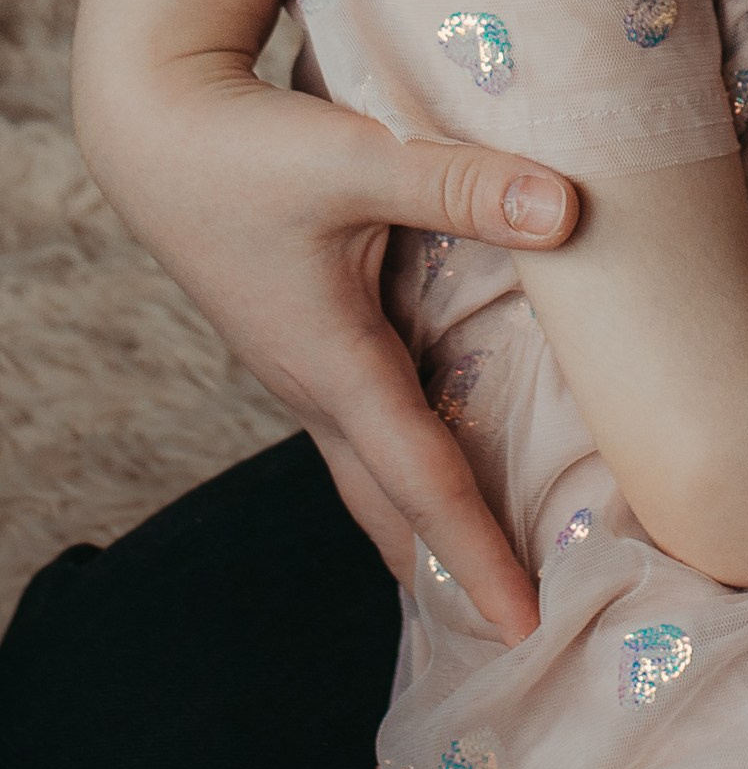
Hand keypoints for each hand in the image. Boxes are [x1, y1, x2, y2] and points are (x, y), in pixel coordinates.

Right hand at [77, 54, 576, 639]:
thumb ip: (462, 184)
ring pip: (374, 472)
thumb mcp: (358, 158)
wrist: (158, 131)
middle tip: (522, 637)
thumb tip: (567, 211)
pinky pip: (365, 428)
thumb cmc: (249, 149)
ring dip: (426, 527)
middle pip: (391, 507)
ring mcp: (304, 370)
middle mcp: (316, 386)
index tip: (523, 627)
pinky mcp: (305, 341)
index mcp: (334, 365)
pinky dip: (407, 467)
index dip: (478, 555)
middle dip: (452, 573)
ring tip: (489, 573)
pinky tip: (445, 459)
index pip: (422, 482)